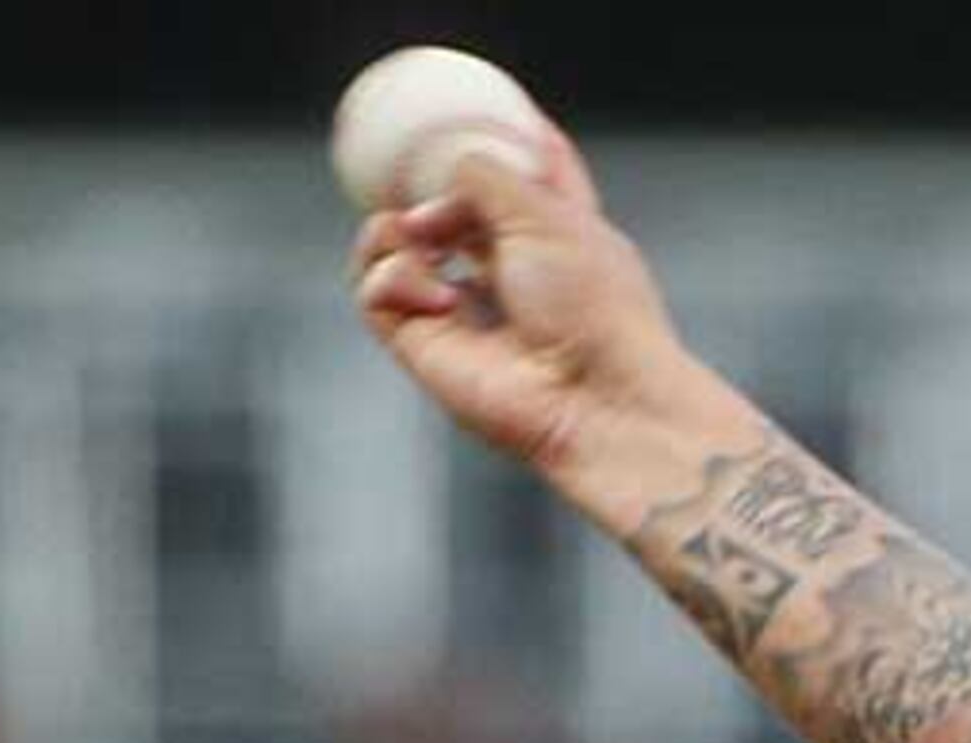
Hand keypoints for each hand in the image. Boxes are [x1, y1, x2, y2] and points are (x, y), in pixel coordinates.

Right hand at [346, 125, 712, 491]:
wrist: (595, 398)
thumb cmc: (595, 307)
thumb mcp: (548, 213)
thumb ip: (490, 174)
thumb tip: (446, 170)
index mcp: (557, 240)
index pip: (526, 185)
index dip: (505, 149)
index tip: (492, 117)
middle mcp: (510, 275)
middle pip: (450, 215)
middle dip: (424, 193)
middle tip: (408, 177)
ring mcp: (464, 313)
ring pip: (396, 250)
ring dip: (392, 230)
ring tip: (417, 233)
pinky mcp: (425, 348)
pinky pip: (375, 291)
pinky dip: (392, 277)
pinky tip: (433, 293)